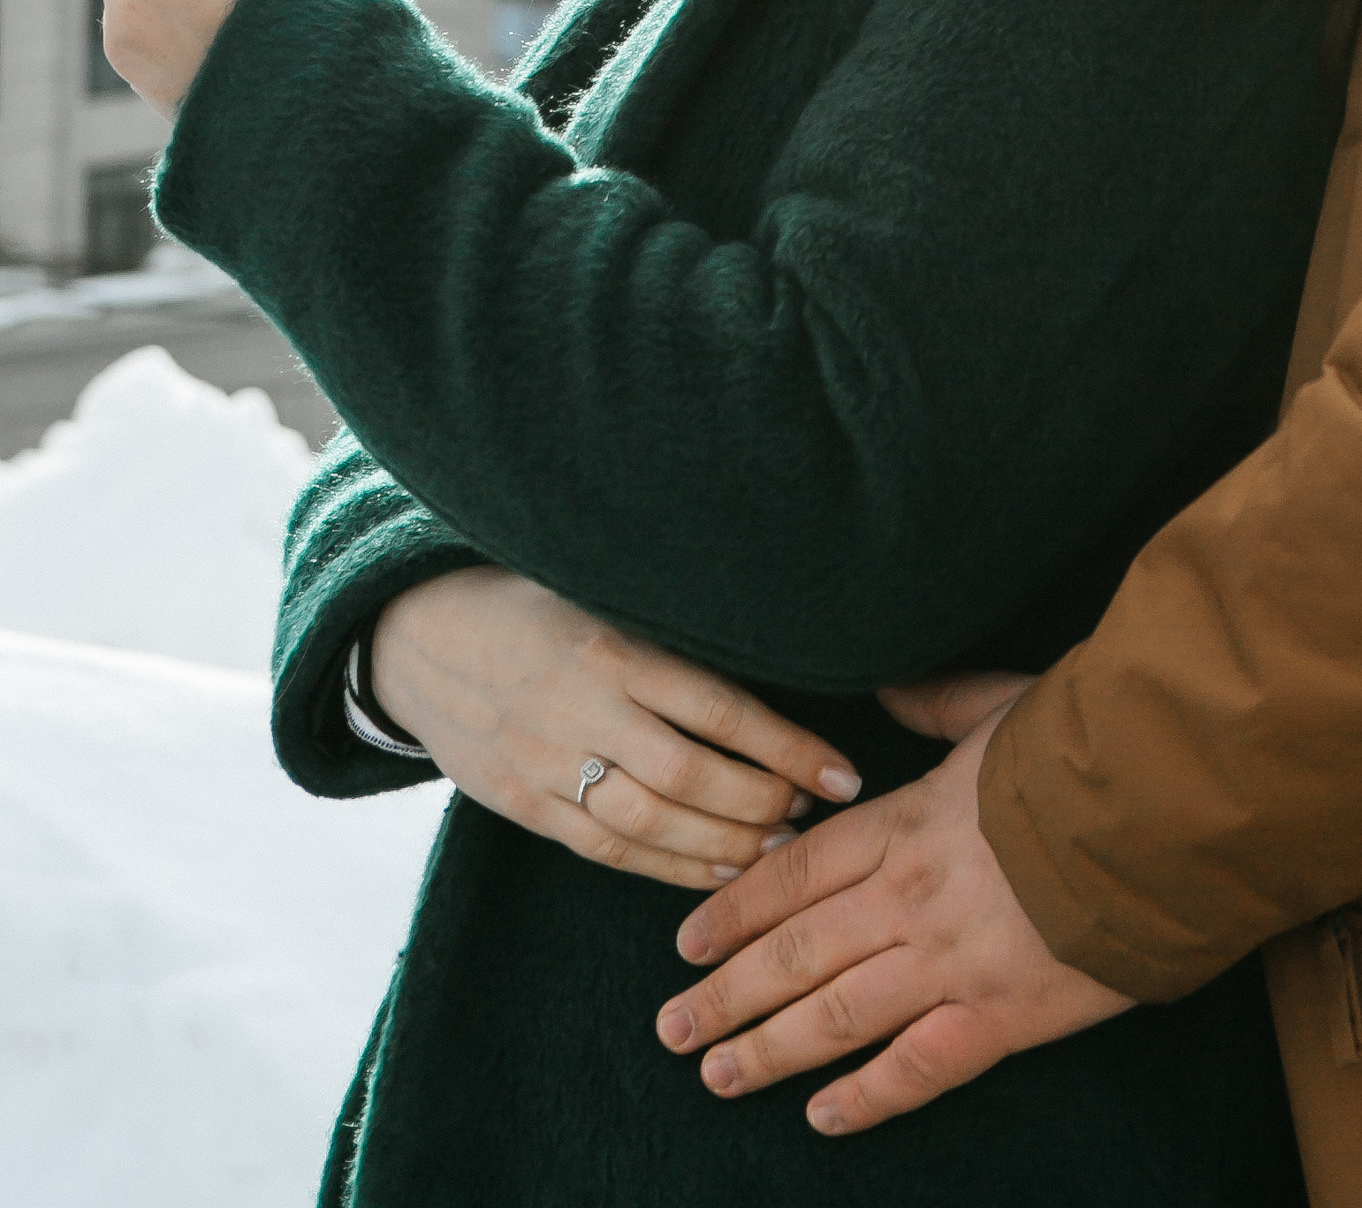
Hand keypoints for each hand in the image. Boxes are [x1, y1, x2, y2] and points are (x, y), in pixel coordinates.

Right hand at [371, 567, 864, 890]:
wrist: (416, 638)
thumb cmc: (530, 604)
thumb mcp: (597, 592)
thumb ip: (668, 632)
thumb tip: (772, 654)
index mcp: (613, 647)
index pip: (719, 709)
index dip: (788, 748)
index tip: (842, 773)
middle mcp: (584, 708)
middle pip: (693, 776)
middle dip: (765, 803)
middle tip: (815, 812)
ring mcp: (549, 764)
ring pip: (654, 822)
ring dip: (727, 843)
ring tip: (781, 847)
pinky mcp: (525, 805)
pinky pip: (610, 849)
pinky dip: (673, 869)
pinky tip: (721, 872)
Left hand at [657, 680, 1131, 1132]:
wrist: (1162, 808)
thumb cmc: (1086, 747)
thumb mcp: (1001, 703)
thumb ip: (936, 703)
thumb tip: (890, 686)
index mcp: (905, 821)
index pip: (795, 873)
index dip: (735, 909)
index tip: (685, 941)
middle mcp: (909, 899)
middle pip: (795, 953)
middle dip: (726, 994)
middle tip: (670, 1028)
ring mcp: (949, 964)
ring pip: (836, 1018)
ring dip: (768, 1051)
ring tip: (716, 1076)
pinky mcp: (1001, 1016)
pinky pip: (917, 1069)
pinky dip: (866, 1098)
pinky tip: (823, 1118)